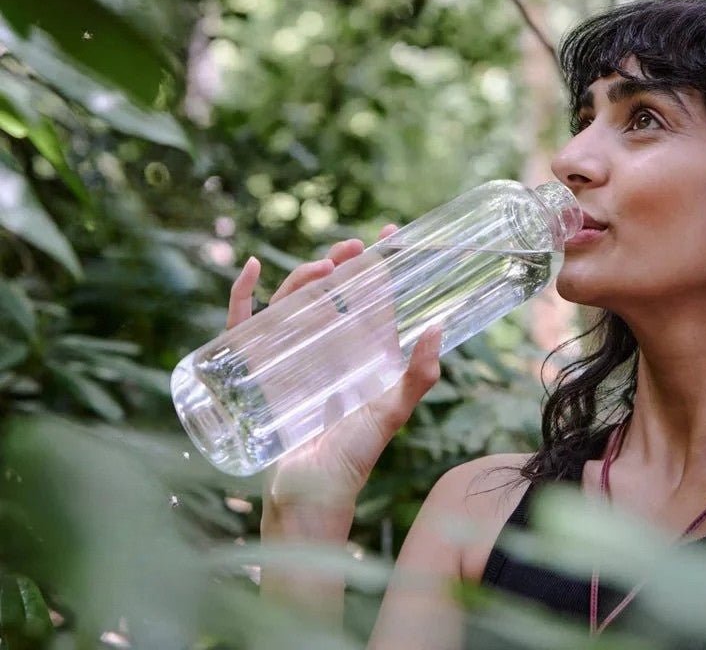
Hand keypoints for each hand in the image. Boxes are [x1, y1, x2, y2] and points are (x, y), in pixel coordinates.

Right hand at [228, 226, 441, 507]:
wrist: (308, 495)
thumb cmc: (352, 458)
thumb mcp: (390, 414)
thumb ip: (418, 378)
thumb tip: (437, 328)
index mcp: (361, 354)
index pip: (372, 299)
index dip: (380, 266)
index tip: (389, 234)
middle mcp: (327, 349)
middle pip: (331, 292)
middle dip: (341, 264)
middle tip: (351, 250)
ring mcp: (290, 356)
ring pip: (292, 301)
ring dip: (303, 275)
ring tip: (320, 267)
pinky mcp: (257, 367)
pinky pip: (244, 324)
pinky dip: (244, 295)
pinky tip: (253, 270)